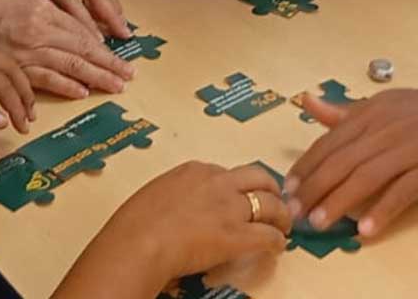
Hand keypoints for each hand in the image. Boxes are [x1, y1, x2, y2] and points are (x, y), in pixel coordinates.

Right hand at [0, 0, 132, 98]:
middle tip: (127, 76)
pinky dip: (65, 85)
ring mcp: (27, 50)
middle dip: (108, 65)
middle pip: (82, 49)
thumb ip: (53, 14)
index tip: (120, 58)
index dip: (104, 48)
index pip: (82, 32)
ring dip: (94, 77)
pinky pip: (45, 78)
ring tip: (114, 86)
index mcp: (43, 9)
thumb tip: (79, 31)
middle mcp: (39, 29)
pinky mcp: (15, 66)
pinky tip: (81, 91)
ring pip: (69, 65)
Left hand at [0, 41, 36, 133]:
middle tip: (29, 115)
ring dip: (15, 81)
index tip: (22, 125)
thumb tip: (3, 121)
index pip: (3, 83)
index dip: (17, 105)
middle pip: (8, 66)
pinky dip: (2, 74)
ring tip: (21, 105)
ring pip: (0, 59)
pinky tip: (2, 89)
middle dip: (23, 91)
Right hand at [70, 162, 290, 292]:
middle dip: (270, 190)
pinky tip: (277, 247)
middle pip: (258, 178)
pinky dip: (277, 241)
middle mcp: (218, 182)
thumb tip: (179, 210)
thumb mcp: (155, 194)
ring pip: (271, 204)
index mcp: (195, 170)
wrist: (138, 242)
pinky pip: (268, 235)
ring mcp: (230, 208)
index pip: (229, 172)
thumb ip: (175, 196)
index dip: (238, 186)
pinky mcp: (237, 236)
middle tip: (275, 203)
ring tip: (283, 226)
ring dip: (281, 215)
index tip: (240, 196)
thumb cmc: (134, 224)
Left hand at [284, 83, 417, 238]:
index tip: (288, 188)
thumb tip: (307, 103)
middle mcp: (386, 129)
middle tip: (294, 212)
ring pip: (366, 177)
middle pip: (342, 161)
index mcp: (371, 112)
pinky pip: (402, 192)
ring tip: (319, 222)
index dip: (306, 166)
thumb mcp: (385, 104)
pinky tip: (365, 229)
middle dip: (314, 188)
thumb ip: (345, 112)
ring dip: (339, 201)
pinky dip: (382, 211)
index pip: (330, 141)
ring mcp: (410, 149)